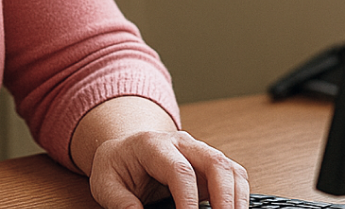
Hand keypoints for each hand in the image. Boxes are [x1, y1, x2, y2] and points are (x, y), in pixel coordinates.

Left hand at [88, 129, 248, 208]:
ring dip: (237, 198)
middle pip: (215, 163)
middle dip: (224, 197)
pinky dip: (239, 197)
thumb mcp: (105, 183)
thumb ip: (121, 202)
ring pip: (230, 168)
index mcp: (152, 145)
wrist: (124, 150)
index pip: (180, 171)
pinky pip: (233, 176)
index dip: (189, 200)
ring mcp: (198, 152)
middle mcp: (181, 143)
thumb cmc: (116, 165)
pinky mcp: (209, 165)